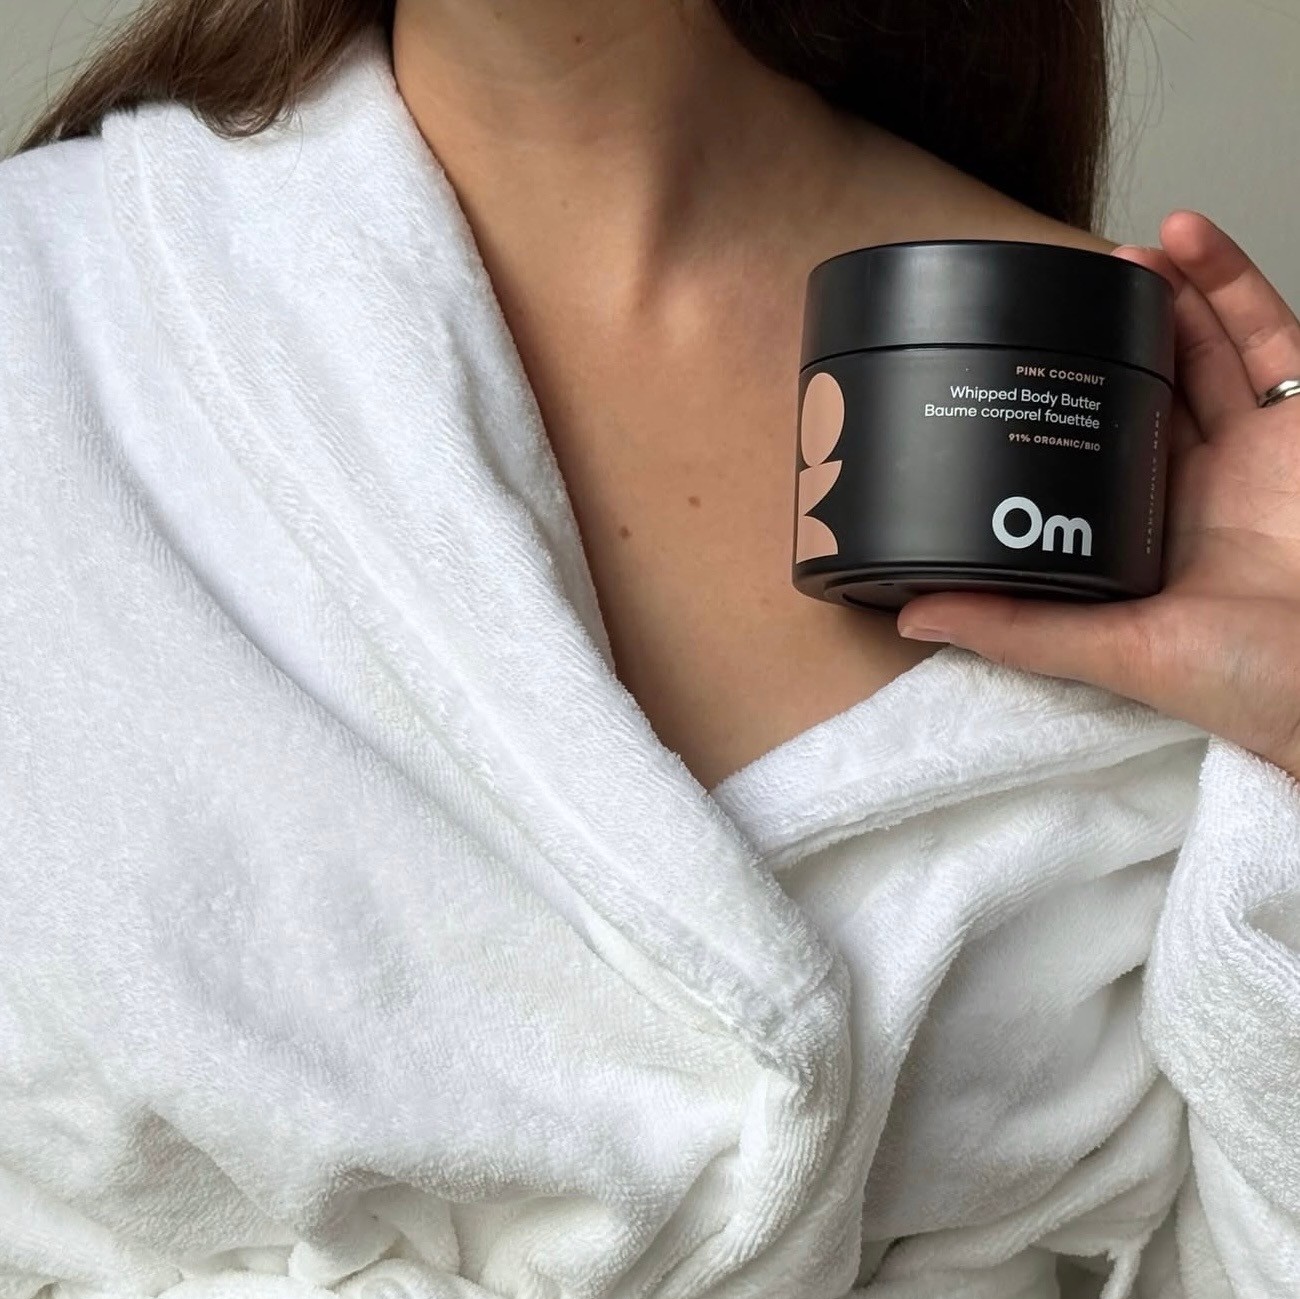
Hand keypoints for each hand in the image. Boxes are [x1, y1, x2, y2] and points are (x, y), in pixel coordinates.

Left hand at [896, 211, 1299, 782]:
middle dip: (1110, 336)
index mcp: (1142, 533)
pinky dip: (1233, 283)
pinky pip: (1272, 338)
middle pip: (1146, 388)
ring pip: (1205, 350)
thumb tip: (913, 614)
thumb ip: (1019, 629)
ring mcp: (1254, 451)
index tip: (1013, 357)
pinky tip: (1190, 240)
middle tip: (1062, 287)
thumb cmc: (1246, 680)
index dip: (1059, 402)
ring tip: (1119, 253)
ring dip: (1165, 295)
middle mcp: (1195, 486)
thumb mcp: (1115, 652)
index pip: (1090, 450)